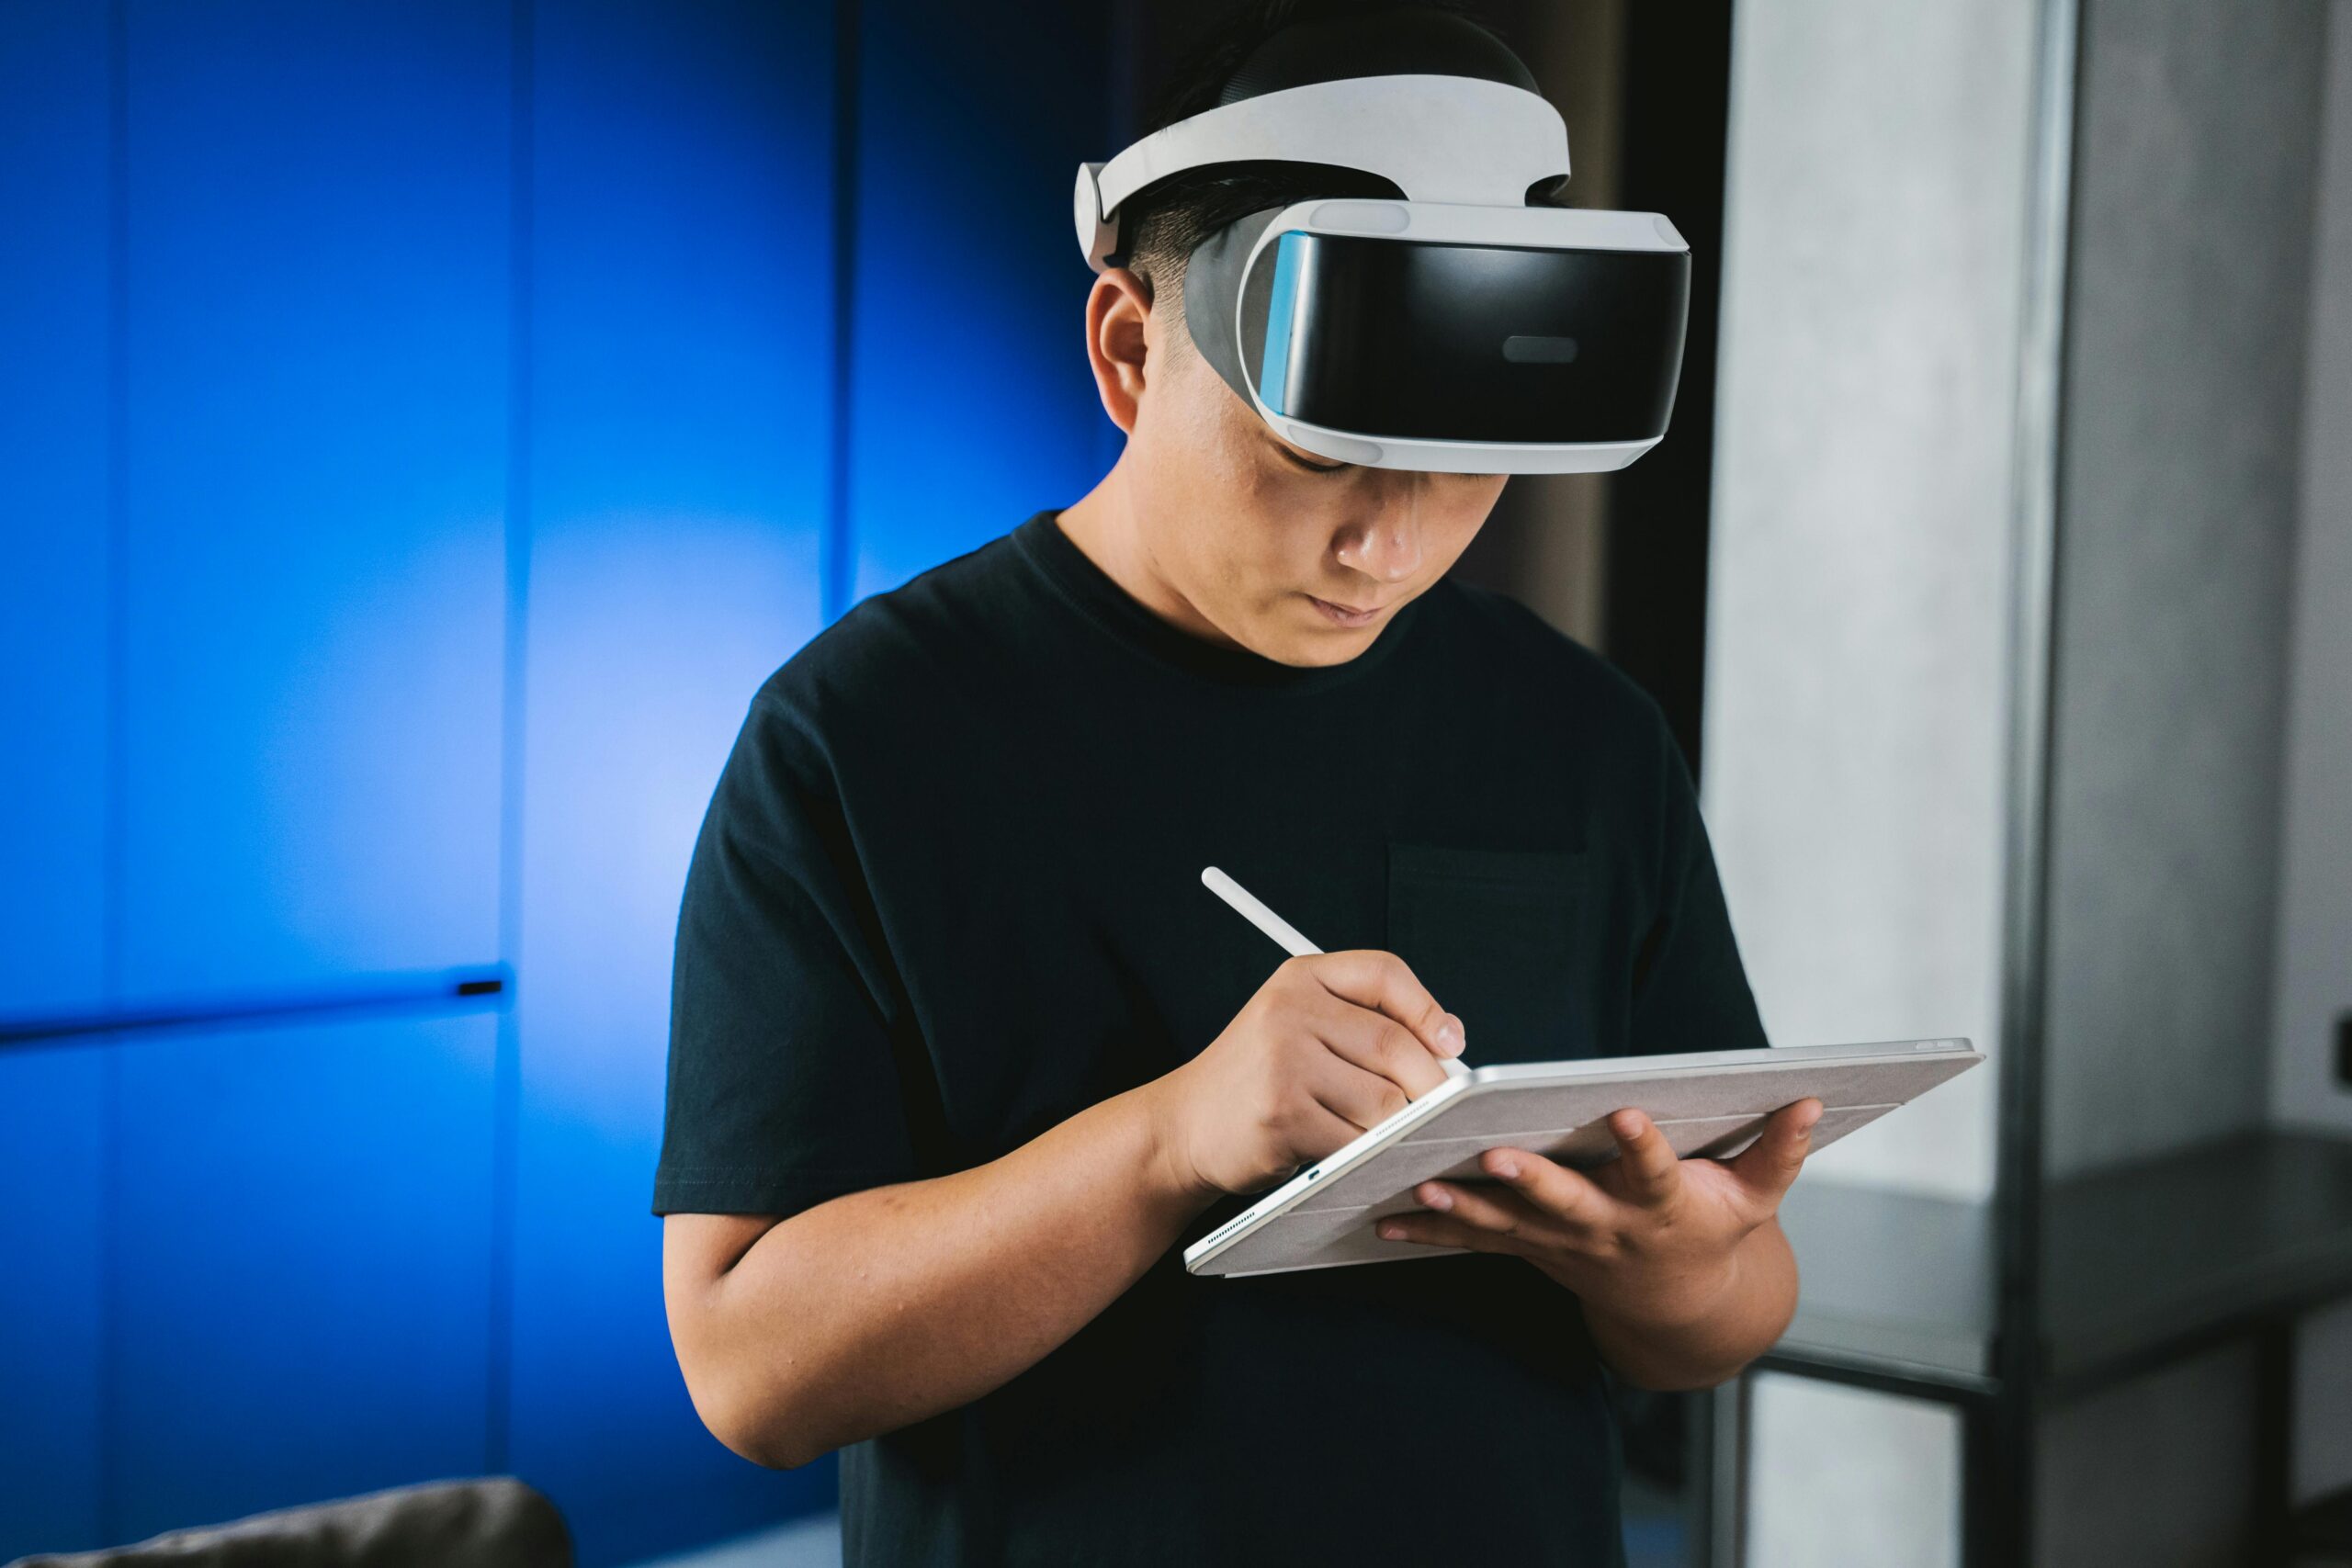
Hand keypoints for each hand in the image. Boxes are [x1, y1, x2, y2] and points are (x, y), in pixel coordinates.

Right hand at [1146, 951, 1465, 1198]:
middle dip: (1430, 1084)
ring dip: (1395, 1127)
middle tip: (1441, 1109)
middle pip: (1394, 1044)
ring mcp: (1283, 1064)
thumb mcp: (1299, 1024)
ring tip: (1381, 1134)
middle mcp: (1289, 1011)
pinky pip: (1356, 1142)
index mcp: (1300, 978)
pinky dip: (1367, 1156)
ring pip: (1383, 1102)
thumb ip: (1363, 1022)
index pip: (1384, 973)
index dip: (1427, 1008)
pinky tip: (1352, 1154)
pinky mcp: (1282, 1117)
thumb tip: (1449, 1043)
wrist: (1184, 1125)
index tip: (1451, 1043)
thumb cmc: (1257, 1079)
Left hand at [1375, 1098, 1822, 1326]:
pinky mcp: (1530, 1250)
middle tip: (1497, 1155)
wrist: (1676, 1307)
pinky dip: (1430, 1233)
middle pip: (1567, 1203)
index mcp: (1662, 1207)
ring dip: (1463, 1209)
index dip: (1641, 1144)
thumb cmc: (1712, 1232)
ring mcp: (1562, 1245)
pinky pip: (1476, 1242)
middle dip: (1532, 1182)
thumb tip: (1812, 1099)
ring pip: (1508, 1226)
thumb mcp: (1755, 1198)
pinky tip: (1382, 1221)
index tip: (1623, 1111)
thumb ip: (1780, 1149)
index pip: (1654, 1170)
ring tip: (1422, 1186)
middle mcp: (1607, 1228)